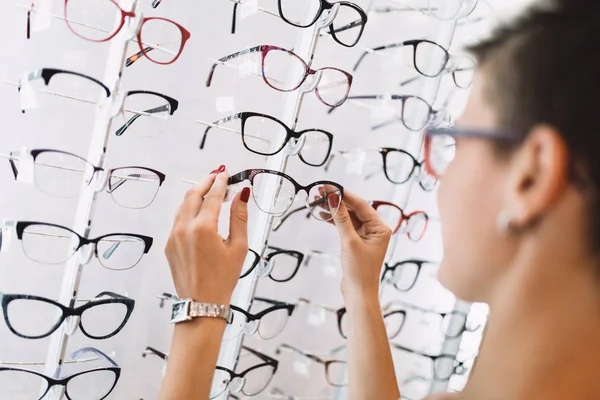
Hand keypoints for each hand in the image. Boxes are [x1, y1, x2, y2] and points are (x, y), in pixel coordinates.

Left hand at [165, 165, 250, 304]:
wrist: (202, 304)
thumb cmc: (222, 279)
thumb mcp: (238, 247)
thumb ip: (239, 217)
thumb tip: (242, 195)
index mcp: (203, 228)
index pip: (212, 195)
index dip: (220, 182)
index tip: (226, 173)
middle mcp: (185, 229)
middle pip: (193, 194)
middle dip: (205, 182)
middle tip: (217, 176)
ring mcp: (173, 236)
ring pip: (183, 205)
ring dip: (195, 194)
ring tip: (208, 191)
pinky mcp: (169, 244)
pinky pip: (177, 219)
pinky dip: (188, 210)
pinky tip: (199, 211)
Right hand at [328, 190, 391, 298]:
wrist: (358, 293)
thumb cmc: (359, 271)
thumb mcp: (349, 241)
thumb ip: (341, 218)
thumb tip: (334, 198)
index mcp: (380, 227)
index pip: (361, 205)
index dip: (344, 194)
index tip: (329, 186)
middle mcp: (375, 229)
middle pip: (354, 208)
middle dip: (337, 200)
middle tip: (320, 192)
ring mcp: (366, 235)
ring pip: (348, 216)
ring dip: (334, 209)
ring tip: (317, 202)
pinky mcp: (356, 242)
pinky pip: (345, 226)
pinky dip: (334, 220)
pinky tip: (323, 215)